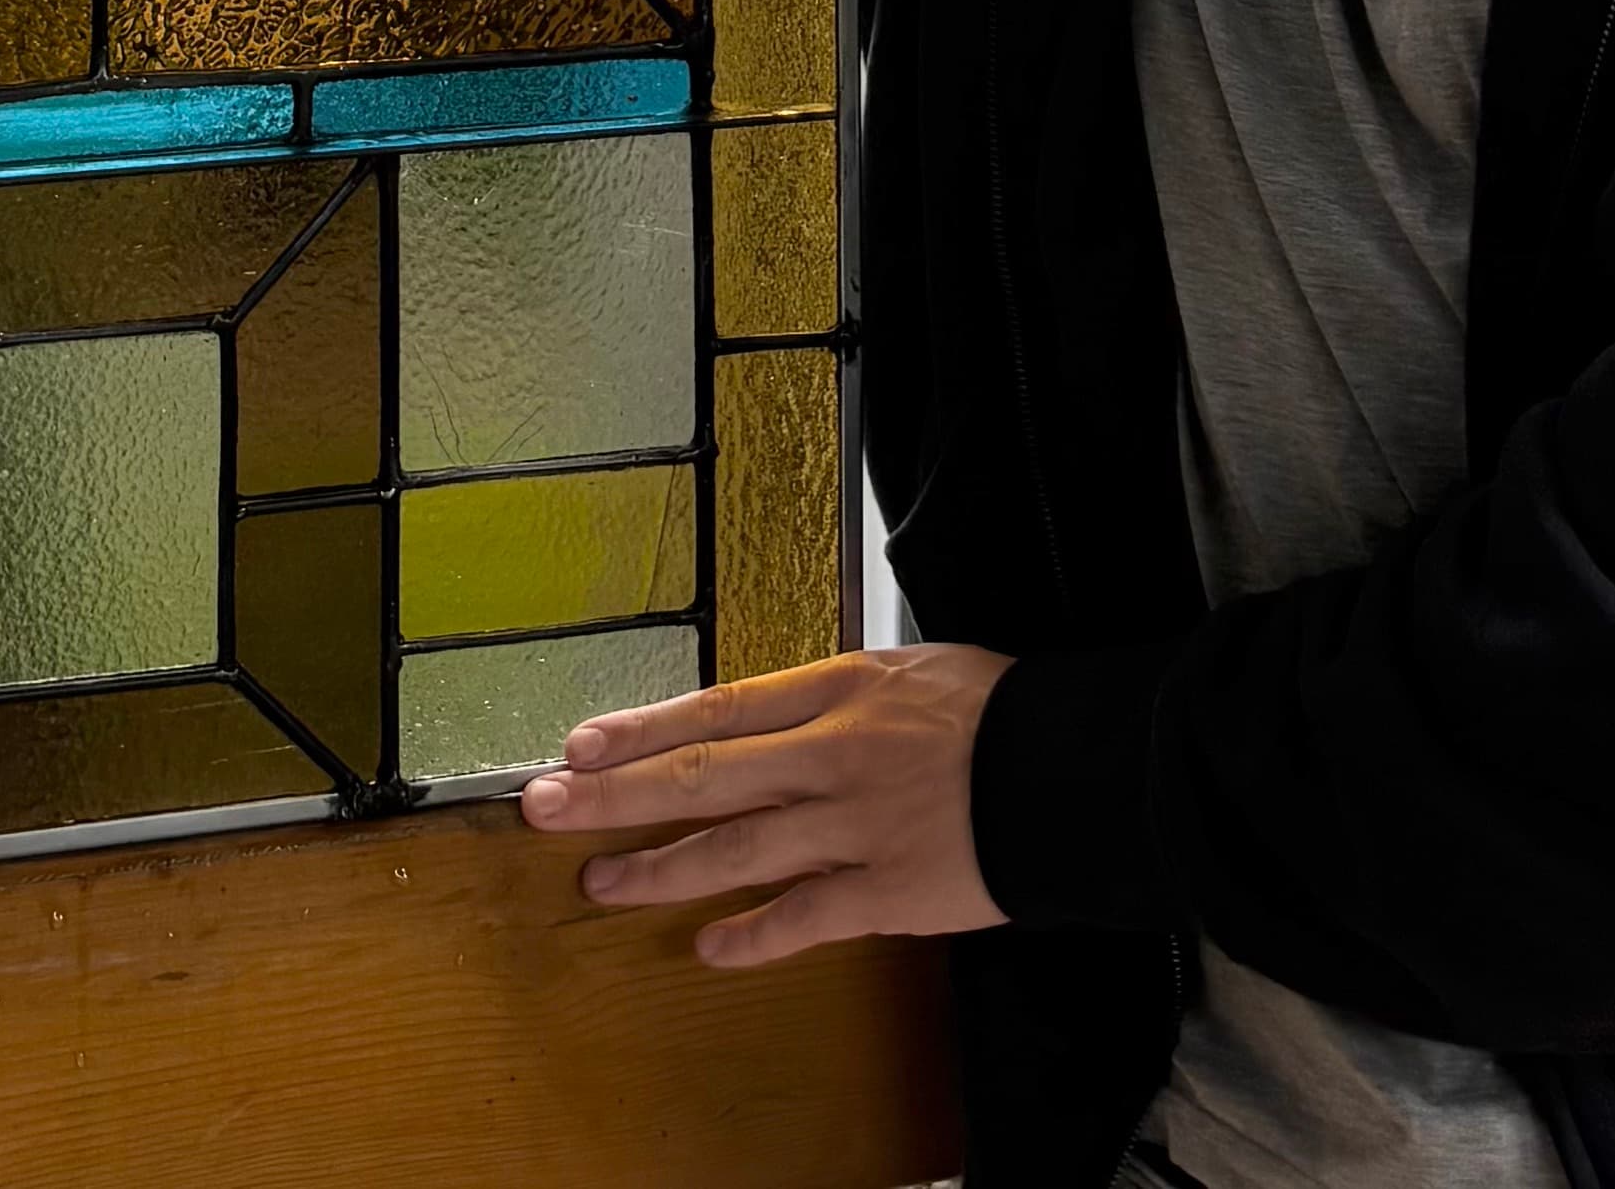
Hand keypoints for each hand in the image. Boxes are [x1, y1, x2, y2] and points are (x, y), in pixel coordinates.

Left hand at [520, 643, 1011, 967]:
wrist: (1069, 767)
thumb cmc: (996, 711)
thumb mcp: (908, 669)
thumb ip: (835, 697)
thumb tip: (776, 716)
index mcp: (837, 690)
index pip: (716, 708)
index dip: (642, 730)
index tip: (579, 744)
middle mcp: (831, 754)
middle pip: (702, 777)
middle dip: (614, 795)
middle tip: (545, 808)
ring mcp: (853, 827)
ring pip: (735, 850)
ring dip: (660, 871)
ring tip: (601, 884)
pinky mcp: (887, 892)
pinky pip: (803, 917)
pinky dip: (753, 935)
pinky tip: (708, 947)